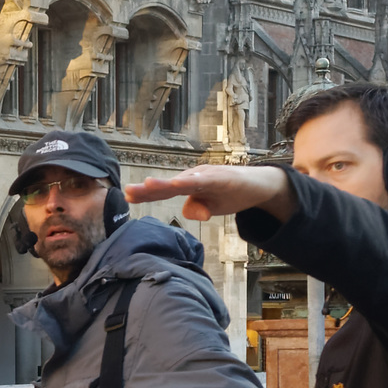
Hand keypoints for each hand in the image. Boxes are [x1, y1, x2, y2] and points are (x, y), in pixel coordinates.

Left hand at [125, 165, 294, 223]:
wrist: (260, 185)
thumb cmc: (232, 193)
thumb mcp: (211, 207)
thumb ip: (196, 209)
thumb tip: (187, 212)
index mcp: (190, 185)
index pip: (164, 191)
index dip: (146, 194)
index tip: (126, 197)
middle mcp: (196, 176)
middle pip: (169, 184)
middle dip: (148, 189)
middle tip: (127, 193)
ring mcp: (210, 175)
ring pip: (184, 181)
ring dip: (167, 184)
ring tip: (148, 186)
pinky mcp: (225, 177)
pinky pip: (207, 181)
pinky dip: (193, 182)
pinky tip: (181, 184)